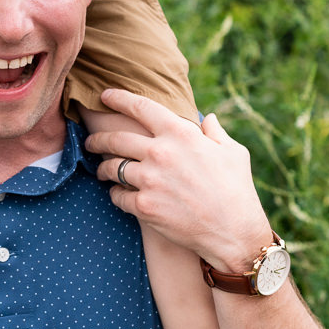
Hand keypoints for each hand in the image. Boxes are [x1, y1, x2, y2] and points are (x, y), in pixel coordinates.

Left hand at [86, 89, 272, 271]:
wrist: (233, 232)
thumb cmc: (237, 190)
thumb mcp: (233, 153)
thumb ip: (215, 132)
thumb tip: (208, 118)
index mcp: (181, 133)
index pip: (141, 107)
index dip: (119, 98)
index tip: (105, 96)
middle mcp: (161, 153)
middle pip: (115, 138)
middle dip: (97, 138)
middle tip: (91, 140)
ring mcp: (150, 180)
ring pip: (111, 167)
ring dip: (103, 168)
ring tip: (101, 170)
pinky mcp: (144, 206)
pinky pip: (118, 195)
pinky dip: (116, 194)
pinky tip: (119, 194)